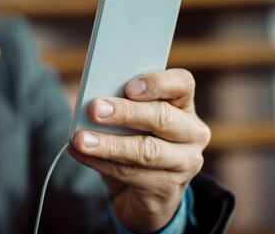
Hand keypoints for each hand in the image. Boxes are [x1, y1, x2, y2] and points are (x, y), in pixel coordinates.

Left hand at [68, 69, 209, 232]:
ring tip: (82, 139)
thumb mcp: (130, 121)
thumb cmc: (134, 142)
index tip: (129, 87)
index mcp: (183, 105)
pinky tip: (82, 154)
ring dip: (109, 144)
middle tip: (95, 109)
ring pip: (147, 150)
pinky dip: (101, 163)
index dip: (157, 83)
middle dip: (125, 112)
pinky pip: (132, 173)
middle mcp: (192, 132)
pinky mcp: (170, 188)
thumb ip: (120, 106)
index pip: (182, 83)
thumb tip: (94, 103)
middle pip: (162, 117)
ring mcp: (186, 162)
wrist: (143, 192)